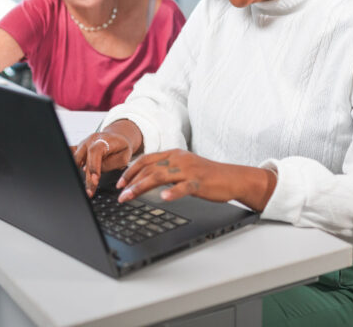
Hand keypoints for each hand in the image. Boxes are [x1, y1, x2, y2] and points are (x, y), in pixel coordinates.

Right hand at [73, 132, 136, 196]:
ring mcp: (83, 144)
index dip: (93, 166)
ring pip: (76, 160)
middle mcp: (90, 140)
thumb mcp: (123, 157)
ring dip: (79, 174)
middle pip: (85, 159)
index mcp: (103, 140)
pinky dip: (74, 167)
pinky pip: (74, 158)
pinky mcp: (79, 149)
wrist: (118, 138)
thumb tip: (94, 174)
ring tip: (86, 187)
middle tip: (90, 192)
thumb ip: (110, 164)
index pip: (95, 151)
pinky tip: (75, 176)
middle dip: (87, 177)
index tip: (95, 180)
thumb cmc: (121, 148)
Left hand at [116, 149, 276, 211]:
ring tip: (130, 196)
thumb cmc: (206, 175)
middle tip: (121, 194)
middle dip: (131, 181)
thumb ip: (166, 169)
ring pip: (160, 176)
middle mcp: (179, 159)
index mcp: (173, 154)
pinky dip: (173, 192)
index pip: (146, 160)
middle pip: (149, 169)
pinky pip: (184, 187)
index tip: (120, 183)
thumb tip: (145, 177)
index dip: (130, 170)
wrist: (232, 177)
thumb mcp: (183, 167)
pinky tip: (163, 197)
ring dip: (141, 187)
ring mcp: (189, 170)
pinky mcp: (199, 182)